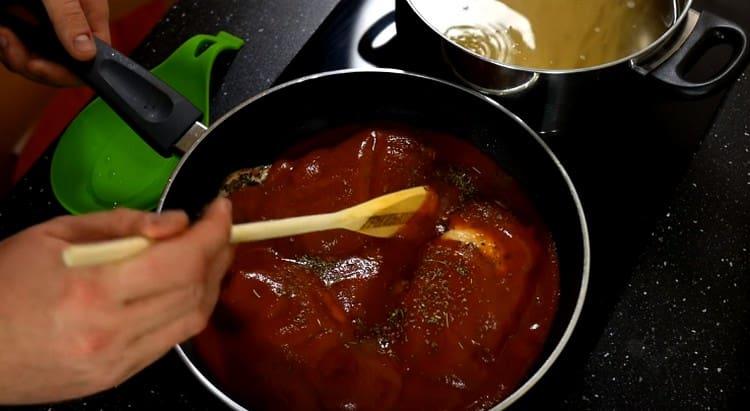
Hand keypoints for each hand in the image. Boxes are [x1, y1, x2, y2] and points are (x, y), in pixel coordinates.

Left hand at [0, 0, 110, 85]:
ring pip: (39, 61)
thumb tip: (87, 54)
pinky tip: (3, 33)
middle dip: (33, 65)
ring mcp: (49, 27)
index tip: (38, 67)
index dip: (66, 72)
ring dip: (16, 57)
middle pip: (62, 66)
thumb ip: (72, 18)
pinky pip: (22, 50)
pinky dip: (9, 47)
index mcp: (90, 17)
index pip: (91, 60)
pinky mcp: (28, 25)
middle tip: (10, 45)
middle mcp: (72, 26)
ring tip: (4, 35)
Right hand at [0, 198, 233, 403]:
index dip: (213, 231)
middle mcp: (113, 330)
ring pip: (193, 319)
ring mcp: (118, 360)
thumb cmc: (4, 282)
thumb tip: (178, 222)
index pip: (182, 259)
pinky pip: (171, 340)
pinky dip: (188, 308)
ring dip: (210, 282)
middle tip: (217, 227)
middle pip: (195, 289)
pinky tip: (183, 287)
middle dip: (218, 252)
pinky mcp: (118, 377)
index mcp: (94, 288)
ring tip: (208, 254)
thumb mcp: (54, 234)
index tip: (220, 208)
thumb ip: (123, 224)